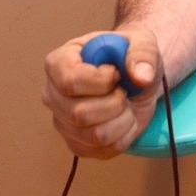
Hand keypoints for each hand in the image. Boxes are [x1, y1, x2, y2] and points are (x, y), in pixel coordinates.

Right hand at [41, 28, 162, 157]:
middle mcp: (53, 95)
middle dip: (115, 102)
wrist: (135, 79)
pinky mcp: (77, 144)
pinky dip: (125, 135)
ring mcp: (62, 122)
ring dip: (123, 119)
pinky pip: (104, 150)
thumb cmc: (130, 56)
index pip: (70, 82)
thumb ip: (142, 54)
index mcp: (58, 63)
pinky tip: (124, 118)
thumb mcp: (142, 44)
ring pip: (95, 135)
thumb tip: (141, 76)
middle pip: (80, 114)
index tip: (117, 73)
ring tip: (125, 103)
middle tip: (123, 90)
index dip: (101, 81)